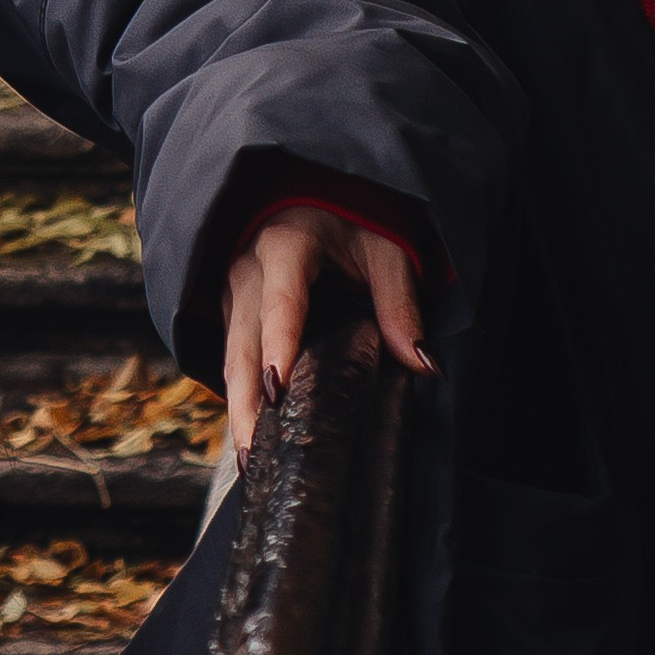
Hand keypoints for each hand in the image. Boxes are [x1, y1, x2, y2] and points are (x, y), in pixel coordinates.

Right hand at [222, 205, 431, 456]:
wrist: (308, 194)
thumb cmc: (352, 221)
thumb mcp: (386, 251)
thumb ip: (401, 304)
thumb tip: (424, 364)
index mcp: (287, 244)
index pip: (282, 302)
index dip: (278, 344)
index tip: (278, 389)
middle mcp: (248, 268)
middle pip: (243, 341)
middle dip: (247, 399)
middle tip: (255, 451)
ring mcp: (232, 289)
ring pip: (230, 354)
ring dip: (237, 406)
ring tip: (250, 459)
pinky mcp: (230, 309)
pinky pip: (231, 354)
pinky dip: (238, 394)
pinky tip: (249, 434)